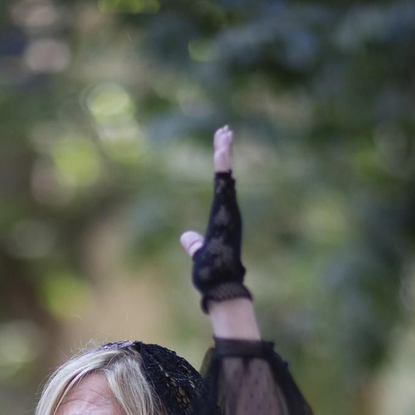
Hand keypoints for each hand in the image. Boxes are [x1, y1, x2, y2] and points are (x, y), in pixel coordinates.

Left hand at [179, 126, 251, 311]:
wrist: (220, 285)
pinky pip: (224, 184)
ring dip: (224, 153)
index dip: (221, 167)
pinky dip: (223, 166)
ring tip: (224, 131)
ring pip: (226, 176)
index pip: (221, 187)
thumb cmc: (212, 274)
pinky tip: (222, 148)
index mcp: (221, 217)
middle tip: (224, 129)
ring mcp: (228, 211)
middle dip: (225, 152)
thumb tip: (186, 238)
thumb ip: (194, 244)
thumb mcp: (200, 254)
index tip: (221, 148)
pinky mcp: (226, 211)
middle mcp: (227, 211)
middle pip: (225, 175)